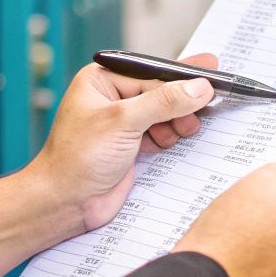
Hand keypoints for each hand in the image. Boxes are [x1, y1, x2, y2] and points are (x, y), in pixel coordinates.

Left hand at [27, 53, 218, 233]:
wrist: (65, 203)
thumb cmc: (77, 158)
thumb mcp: (124, 121)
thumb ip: (164, 102)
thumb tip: (199, 88)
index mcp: (100, 81)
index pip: (150, 73)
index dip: (180, 77)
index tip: (210, 75)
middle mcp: (110, 99)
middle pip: (158, 92)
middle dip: (181, 102)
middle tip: (206, 107)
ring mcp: (120, 125)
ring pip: (161, 114)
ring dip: (177, 121)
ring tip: (187, 129)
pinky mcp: (128, 147)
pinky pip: (158, 134)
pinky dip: (170, 137)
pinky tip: (174, 141)